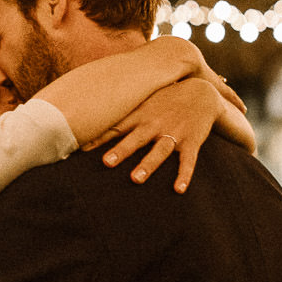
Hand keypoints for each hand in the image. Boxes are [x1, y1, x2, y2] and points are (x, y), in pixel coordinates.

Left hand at [87, 78, 255, 192]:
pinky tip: (178, 190)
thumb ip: (120, 113)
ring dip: (148, 164)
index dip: (98, 138)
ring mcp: (173, 133)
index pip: (116, 127)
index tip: (79, 149)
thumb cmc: (165, 100)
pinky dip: (184, 175)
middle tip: (105, 163)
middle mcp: (154, 124)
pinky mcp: (192, 141)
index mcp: (140, 115)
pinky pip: (188, 161)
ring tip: (136, 178)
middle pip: (135, 139)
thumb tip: (89, 117)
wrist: (202, 92)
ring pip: (159, 150)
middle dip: (121, 150)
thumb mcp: (143, 101)